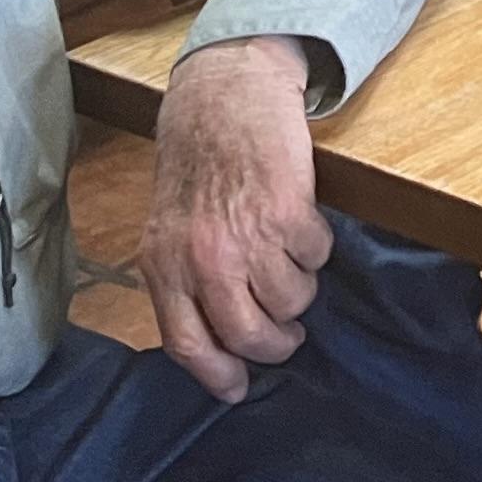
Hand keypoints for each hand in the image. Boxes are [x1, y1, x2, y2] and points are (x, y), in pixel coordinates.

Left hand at [140, 35, 329, 402]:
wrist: (226, 94)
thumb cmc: (198, 162)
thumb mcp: (168, 228)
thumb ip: (183, 281)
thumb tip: (216, 345)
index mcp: (164, 266)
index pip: (187, 345)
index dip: (217, 376)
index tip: (238, 387)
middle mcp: (203, 259)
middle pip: (249, 336)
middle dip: (277, 343)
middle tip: (286, 334)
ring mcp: (247, 238)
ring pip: (292, 301)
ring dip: (300, 288)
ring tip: (291, 261)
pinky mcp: (289, 213)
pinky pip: (317, 257)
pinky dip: (317, 247)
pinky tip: (302, 222)